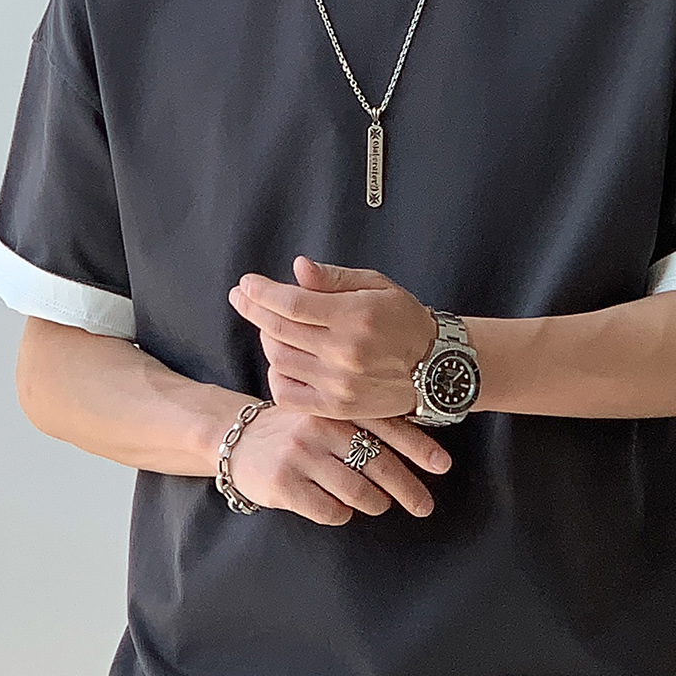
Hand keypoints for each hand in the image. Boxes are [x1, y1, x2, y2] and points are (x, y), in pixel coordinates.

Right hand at [224, 404, 450, 526]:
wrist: (238, 440)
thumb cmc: (296, 430)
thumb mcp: (326, 414)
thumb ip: (363, 421)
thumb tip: (420, 444)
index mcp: (335, 406)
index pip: (386, 426)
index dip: (419, 447)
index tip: (443, 466)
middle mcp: (319, 427)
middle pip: (379, 464)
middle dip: (408, 489)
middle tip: (425, 506)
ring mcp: (300, 456)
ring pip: (358, 492)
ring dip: (376, 503)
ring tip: (378, 503)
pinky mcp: (284, 484)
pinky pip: (331, 510)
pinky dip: (343, 513)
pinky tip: (339, 507)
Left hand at [228, 257, 437, 423]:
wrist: (434, 367)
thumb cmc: (404, 320)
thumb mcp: (377, 286)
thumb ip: (333, 278)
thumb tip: (297, 268)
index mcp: (354, 317)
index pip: (291, 304)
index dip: (262, 292)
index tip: (246, 283)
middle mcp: (344, 353)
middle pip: (279, 330)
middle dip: (252, 309)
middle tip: (241, 296)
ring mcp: (338, 384)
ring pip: (279, 359)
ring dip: (267, 339)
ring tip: (271, 325)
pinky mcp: (337, 407)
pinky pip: (287, 393)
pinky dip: (276, 374)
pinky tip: (282, 359)